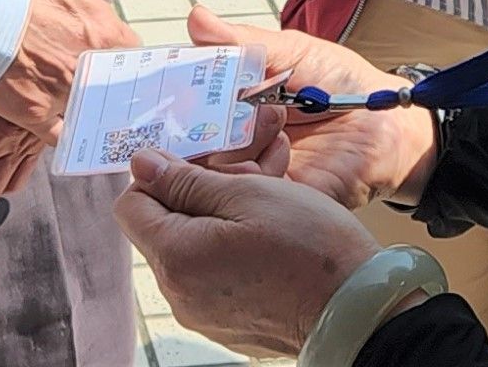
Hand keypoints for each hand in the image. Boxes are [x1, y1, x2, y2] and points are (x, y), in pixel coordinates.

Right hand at [0, 0, 149, 137]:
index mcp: (104, 34)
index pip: (131, 54)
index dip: (120, 52)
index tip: (111, 51)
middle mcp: (88, 69)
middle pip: (113, 88)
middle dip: (106, 82)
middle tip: (92, 74)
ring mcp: (61, 94)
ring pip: (89, 113)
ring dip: (87, 107)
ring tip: (79, 100)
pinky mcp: (33, 112)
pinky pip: (60, 136)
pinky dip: (65, 134)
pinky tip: (65, 128)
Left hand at [116, 147, 385, 358]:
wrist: (357, 307)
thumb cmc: (309, 246)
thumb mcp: (246, 192)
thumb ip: (186, 180)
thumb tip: (141, 165)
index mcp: (175, 257)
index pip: (130, 205)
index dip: (158, 176)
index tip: (197, 163)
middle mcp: (179, 294)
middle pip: (161, 228)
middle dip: (193, 196)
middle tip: (241, 180)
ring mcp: (202, 314)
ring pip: (190, 250)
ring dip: (215, 222)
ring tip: (262, 210)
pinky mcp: (226, 324)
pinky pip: (211, 277)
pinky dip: (229, 252)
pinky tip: (267, 241)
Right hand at [189, 8, 435, 209]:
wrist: (390, 121)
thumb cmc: (344, 83)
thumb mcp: (291, 52)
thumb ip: (242, 42)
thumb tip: (195, 18)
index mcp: (233, 106)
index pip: (187, 109)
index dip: (169, 102)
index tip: (155, 93)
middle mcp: (235, 142)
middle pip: (189, 146)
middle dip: (187, 131)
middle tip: (200, 113)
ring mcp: (253, 172)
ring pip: (212, 172)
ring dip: (234, 145)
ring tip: (275, 119)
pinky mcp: (275, 198)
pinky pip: (247, 195)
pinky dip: (253, 174)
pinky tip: (280, 145)